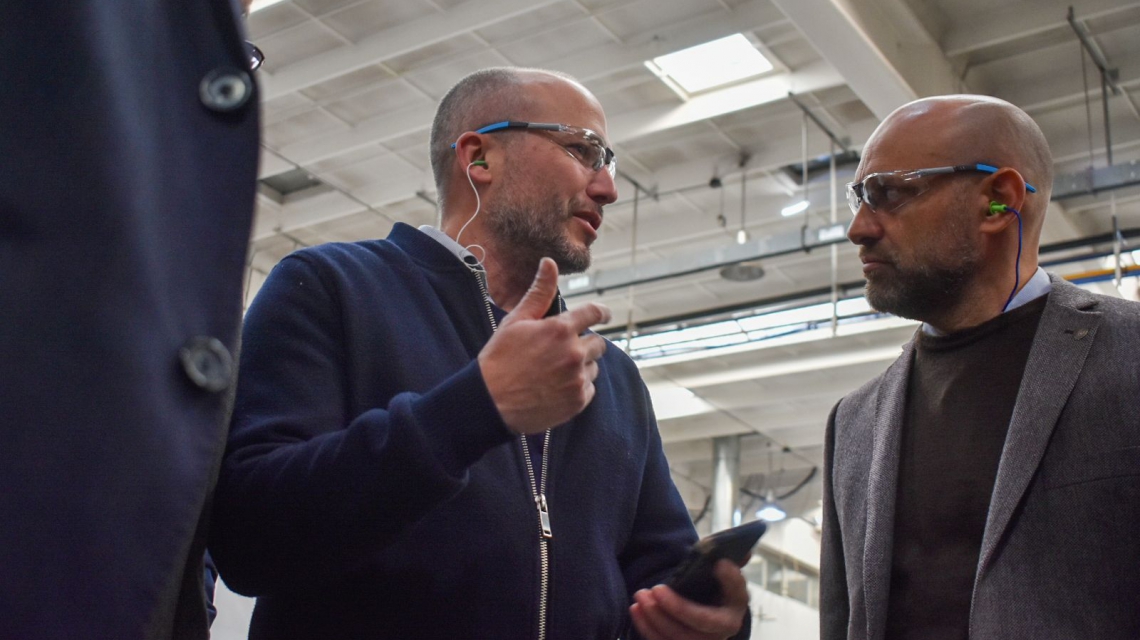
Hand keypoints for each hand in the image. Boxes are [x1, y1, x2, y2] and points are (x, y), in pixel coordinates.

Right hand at [479, 258, 610, 434]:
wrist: (490, 403)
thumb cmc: (499, 358)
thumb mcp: (516, 321)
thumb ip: (539, 293)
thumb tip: (549, 262)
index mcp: (560, 329)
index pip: (594, 312)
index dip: (601, 312)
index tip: (604, 315)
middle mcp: (574, 353)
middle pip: (598, 343)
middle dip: (583, 344)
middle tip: (561, 352)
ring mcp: (577, 379)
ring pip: (593, 367)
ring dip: (581, 367)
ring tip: (554, 372)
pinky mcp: (578, 401)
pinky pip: (589, 388)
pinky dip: (577, 387)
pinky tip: (555, 388)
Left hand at [630, 560, 748, 639]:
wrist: (701, 611)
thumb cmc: (709, 588)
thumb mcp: (720, 573)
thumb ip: (727, 560)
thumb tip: (744, 548)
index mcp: (734, 605)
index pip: (737, 593)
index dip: (731, 580)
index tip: (719, 564)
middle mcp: (723, 630)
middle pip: (701, 622)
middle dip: (677, 607)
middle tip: (656, 589)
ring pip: (678, 637)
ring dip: (655, 617)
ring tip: (640, 595)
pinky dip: (646, 627)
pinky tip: (636, 609)